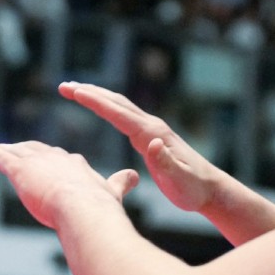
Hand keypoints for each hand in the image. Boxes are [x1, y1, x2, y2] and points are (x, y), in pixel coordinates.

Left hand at [0, 140, 136, 229]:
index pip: (62, 159)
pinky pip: (3, 158)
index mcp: (76, 165)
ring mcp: (37, 163)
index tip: (50, 157)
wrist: (85, 209)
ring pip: (18, 152)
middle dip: (29, 150)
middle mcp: (56, 158)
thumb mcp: (111, 192)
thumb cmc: (99, 206)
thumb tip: (136, 176)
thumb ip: (120, 183)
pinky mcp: (20, 171)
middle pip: (39, 150)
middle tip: (20, 149)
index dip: (54, 159)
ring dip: (7, 149)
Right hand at [60, 81, 225, 212]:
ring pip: (119, 106)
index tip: (74, 91)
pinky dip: (106, 106)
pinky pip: (123, 115)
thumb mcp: (178, 180)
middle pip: (116, 102)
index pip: (118, 113)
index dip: (95, 102)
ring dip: (96, 96)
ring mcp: (152, 129)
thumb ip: (165, 162)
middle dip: (89, 92)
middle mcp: (151, 126)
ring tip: (74, 90)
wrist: (210, 189)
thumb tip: (153, 142)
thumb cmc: (192, 189)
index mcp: (152, 134)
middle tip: (64, 86)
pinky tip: (97, 106)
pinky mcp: (150, 135)